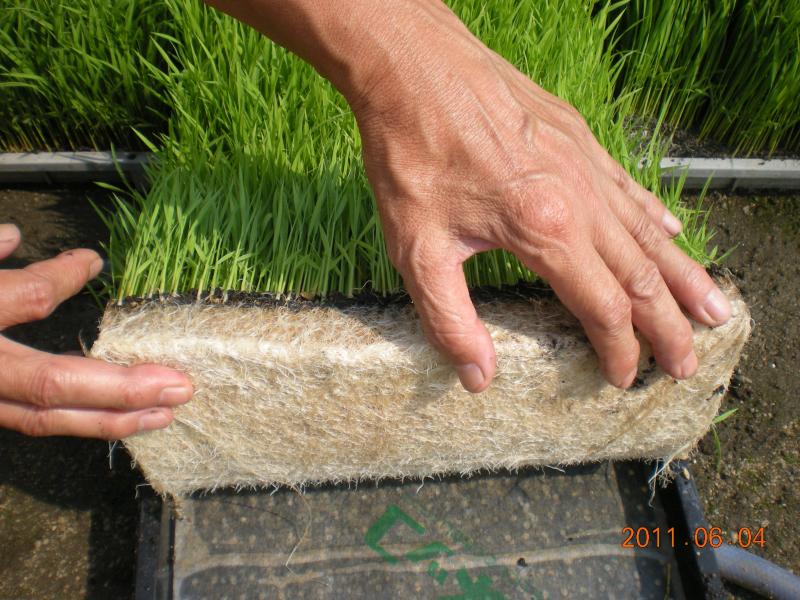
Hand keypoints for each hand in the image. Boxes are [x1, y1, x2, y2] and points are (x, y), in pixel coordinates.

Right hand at [0, 223, 192, 438]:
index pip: (28, 297)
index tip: (93, 261)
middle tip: (181, 387)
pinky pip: (35, 421)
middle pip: (51, 386)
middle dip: (121, 388)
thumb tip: (17, 235)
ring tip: (163, 414)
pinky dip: (82, 420)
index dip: (63, 278)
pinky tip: (120, 417)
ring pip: (44, 418)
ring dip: (109, 418)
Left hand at [346, 3, 731, 391]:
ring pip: (649, 232)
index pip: (602, 308)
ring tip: (713, 310)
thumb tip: (477, 378)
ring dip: (683, 276)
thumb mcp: (416, 248)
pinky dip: (654, 217)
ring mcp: (585, 162)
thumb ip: (449, 318)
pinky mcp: (578, 137)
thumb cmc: (412, 156)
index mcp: (545, 230)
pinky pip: (628, 187)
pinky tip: (671, 232)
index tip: (623, 379)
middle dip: (669, 326)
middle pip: (642, 276)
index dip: (618, 350)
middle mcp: (580, 197)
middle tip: (688, 363)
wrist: (414, 67)